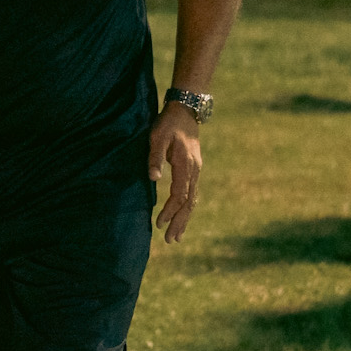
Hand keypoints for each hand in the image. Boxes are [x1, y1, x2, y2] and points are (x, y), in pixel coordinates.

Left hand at [149, 103, 202, 243]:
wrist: (186, 110)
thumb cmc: (168, 123)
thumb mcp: (157, 137)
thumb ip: (155, 157)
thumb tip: (154, 178)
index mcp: (185, 164)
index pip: (179, 194)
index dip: (170, 210)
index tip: (159, 223)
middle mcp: (195, 170)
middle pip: (189, 202)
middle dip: (179, 222)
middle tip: (170, 240)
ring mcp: (196, 170)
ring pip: (193, 200)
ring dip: (184, 219)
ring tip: (176, 236)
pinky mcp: (194, 169)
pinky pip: (193, 193)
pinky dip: (188, 208)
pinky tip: (183, 217)